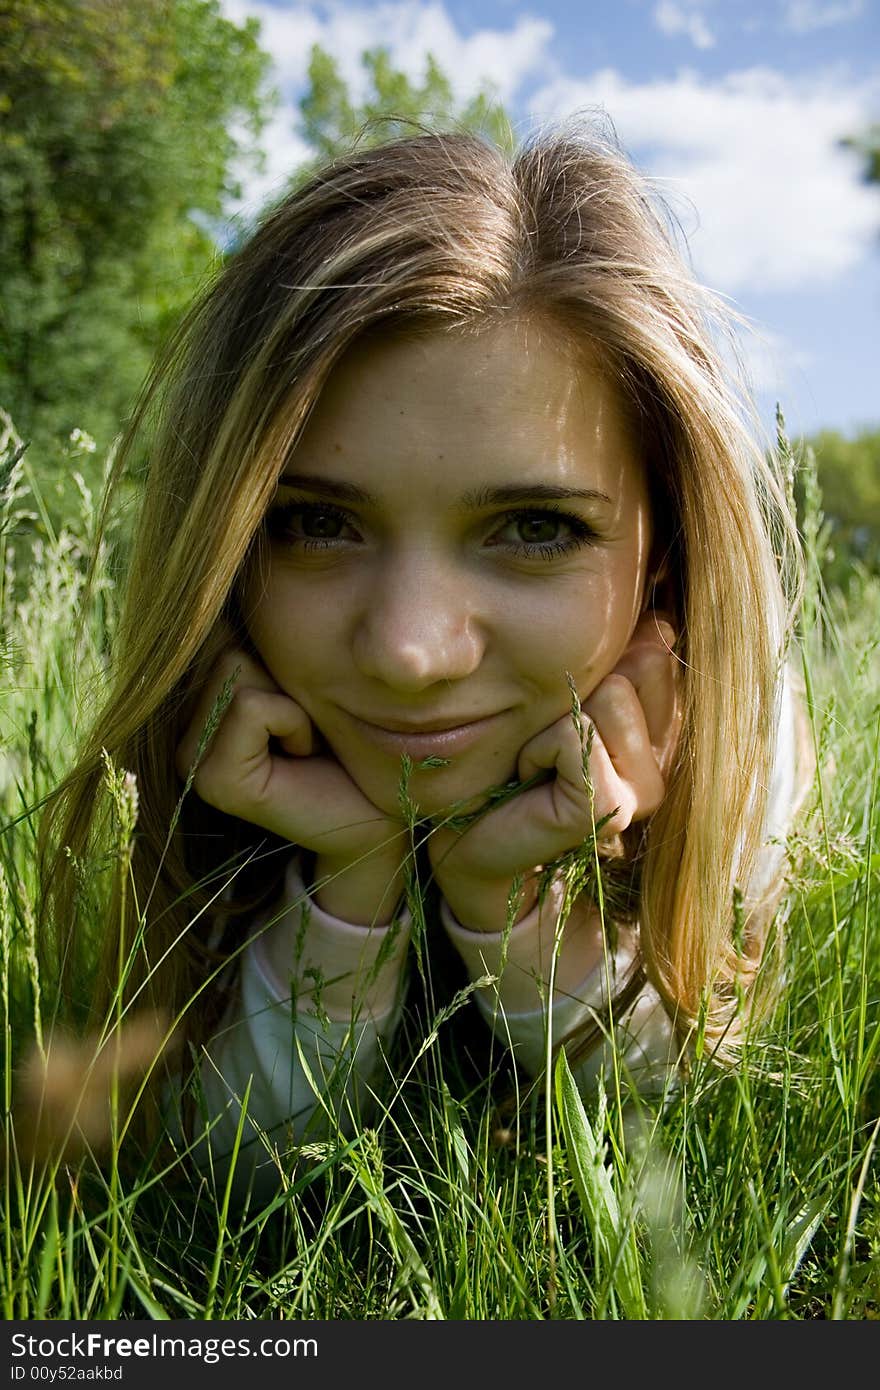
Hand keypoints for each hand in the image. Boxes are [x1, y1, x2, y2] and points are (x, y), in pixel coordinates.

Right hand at [176, 649, 407, 920]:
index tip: (299, 705)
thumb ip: (260, 642)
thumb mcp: (301, 676)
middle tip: (306, 727)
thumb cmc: (347, 740)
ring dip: (293, 700)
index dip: (281, 656)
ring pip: (237, 668)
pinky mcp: (217, 782)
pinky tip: (303, 756)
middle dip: (285, 677)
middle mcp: (182, 732)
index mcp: (195, 704)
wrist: (377, 812)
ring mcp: (192, 761)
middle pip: (229, 648)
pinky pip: (253, 707)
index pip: (220, 629)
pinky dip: (294, 722)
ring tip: (305, 740)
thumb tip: (230, 592)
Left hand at [428, 614, 681, 929]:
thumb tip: (662, 625)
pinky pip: (577, 734)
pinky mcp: (608, 810)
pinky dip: (537, 747)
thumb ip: (609, 660)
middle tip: (542, 737)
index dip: (599, 658)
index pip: (657, 653)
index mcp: (656, 731)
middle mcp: (659, 762)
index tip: (558, 705)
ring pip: (613, 694)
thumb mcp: (557, 697)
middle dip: (571, 686)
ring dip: (550, 717)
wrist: (467, 843)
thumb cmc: (502, 762)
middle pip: (641, 663)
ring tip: (532, 760)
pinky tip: (526, 776)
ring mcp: (640, 793)